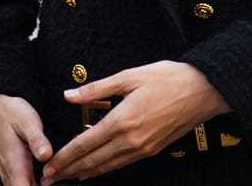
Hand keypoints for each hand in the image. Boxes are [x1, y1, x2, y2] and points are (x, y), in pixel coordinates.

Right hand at [0, 94, 52, 185]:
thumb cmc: (9, 114)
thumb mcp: (27, 120)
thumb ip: (37, 139)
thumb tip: (46, 155)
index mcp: (16, 166)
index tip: (53, 181)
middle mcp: (11, 176)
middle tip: (58, 176)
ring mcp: (9, 175)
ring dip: (40, 185)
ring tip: (54, 175)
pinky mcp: (11, 172)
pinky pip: (22, 185)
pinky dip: (35, 184)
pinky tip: (46, 176)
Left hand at [40, 60, 228, 181]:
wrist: (202, 91)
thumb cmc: (168, 77)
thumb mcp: (130, 76)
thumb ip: (97, 89)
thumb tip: (69, 95)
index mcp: (122, 120)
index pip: (85, 144)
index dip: (64, 157)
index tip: (48, 166)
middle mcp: (131, 140)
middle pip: (92, 161)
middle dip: (69, 171)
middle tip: (49, 179)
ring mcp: (142, 148)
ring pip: (107, 167)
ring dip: (84, 173)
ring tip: (67, 178)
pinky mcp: (152, 150)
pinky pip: (122, 164)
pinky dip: (104, 169)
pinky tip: (95, 170)